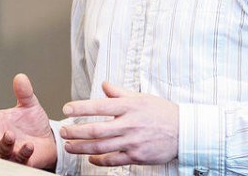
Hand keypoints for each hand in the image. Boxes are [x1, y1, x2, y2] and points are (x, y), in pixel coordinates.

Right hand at [0, 73, 56, 168]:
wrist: (49, 139)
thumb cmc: (33, 123)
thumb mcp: (30, 105)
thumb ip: (24, 93)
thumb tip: (20, 77)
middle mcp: (0, 136)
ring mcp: (10, 149)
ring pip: (1, 149)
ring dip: (4, 142)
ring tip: (10, 134)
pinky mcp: (21, 159)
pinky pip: (19, 158)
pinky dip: (23, 152)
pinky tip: (29, 145)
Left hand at [60, 81, 177, 166]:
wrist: (184, 132)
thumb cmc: (162, 113)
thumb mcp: (141, 97)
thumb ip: (120, 92)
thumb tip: (104, 85)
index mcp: (129, 107)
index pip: (99, 106)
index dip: (80, 108)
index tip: (67, 109)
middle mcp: (129, 124)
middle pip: (96, 130)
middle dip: (76, 131)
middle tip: (63, 131)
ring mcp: (132, 142)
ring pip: (101, 147)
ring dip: (82, 147)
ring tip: (70, 146)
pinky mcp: (137, 156)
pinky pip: (113, 160)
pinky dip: (99, 160)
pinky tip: (90, 158)